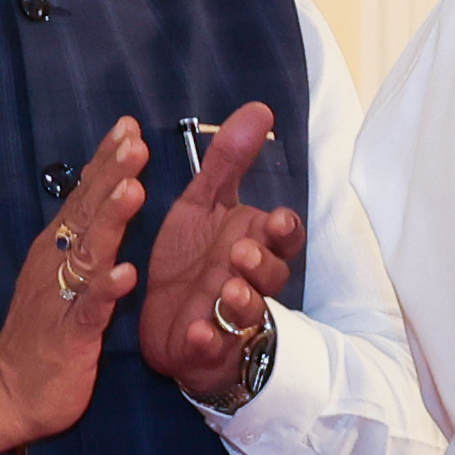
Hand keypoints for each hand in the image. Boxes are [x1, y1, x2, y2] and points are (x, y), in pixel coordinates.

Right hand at [0, 118, 147, 454]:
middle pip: (86, 211)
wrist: (9, 391)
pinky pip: (90, 308)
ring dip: (110, 219)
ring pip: (88, 252)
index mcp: (60, 248)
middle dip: (110, 174)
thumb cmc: (46, 331)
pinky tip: (126, 272)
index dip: (106, 161)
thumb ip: (85, 240)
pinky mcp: (70, 333)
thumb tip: (106, 197)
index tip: (128, 125)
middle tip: (134, 139)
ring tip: (132, 188)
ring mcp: (61, 297)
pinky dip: (107, 289)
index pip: (85, 196)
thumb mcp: (67, 277)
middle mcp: (56, 264)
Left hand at [136, 101, 302, 398]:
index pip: (284, 237)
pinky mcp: (206, 346)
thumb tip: (260, 107)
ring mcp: (230, 316)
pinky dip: (208, 340)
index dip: (282, 229)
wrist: (170, 322)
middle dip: (261, 264)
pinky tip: (198, 331)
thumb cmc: (195, 261)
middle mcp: (249, 281)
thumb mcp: (205, 204)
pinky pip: (213, 346)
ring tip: (225, 289)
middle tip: (241, 252)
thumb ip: (230, 161)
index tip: (274, 217)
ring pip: (249, 311)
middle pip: (272, 275)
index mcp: (254, 245)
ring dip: (242, 301)